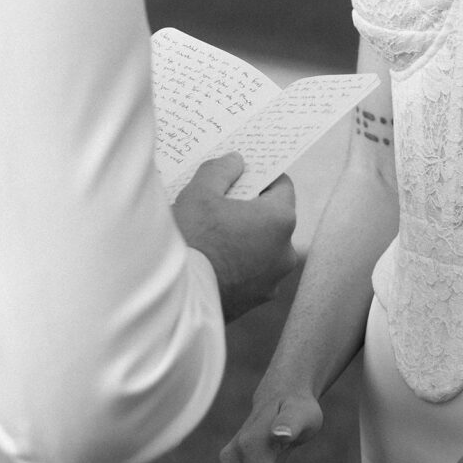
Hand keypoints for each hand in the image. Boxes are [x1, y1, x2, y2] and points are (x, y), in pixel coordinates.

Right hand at [173, 152, 297, 321]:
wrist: (176, 298)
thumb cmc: (191, 240)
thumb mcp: (200, 193)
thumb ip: (222, 170)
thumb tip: (236, 161)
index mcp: (280, 220)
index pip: (282, 186)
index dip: (262, 176)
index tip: (244, 174)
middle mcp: (286, 252)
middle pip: (272, 219)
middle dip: (251, 209)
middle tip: (222, 202)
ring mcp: (273, 280)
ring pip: (263, 248)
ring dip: (246, 239)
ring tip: (214, 234)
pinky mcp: (257, 301)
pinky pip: (252, 273)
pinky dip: (239, 264)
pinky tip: (214, 259)